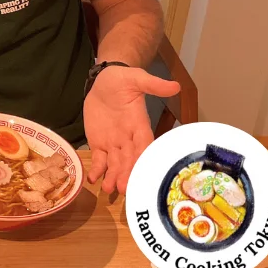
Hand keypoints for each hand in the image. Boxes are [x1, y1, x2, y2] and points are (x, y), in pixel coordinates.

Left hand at [84, 66, 179, 193]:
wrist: (103, 80)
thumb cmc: (122, 79)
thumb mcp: (137, 78)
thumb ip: (152, 85)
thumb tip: (175, 86)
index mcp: (140, 125)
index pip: (144, 144)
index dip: (143, 157)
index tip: (142, 170)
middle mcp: (128, 138)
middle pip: (129, 159)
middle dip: (127, 173)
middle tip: (124, 188)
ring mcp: (113, 142)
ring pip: (115, 163)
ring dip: (112, 176)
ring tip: (109, 190)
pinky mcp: (98, 142)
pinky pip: (99, 159)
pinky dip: (96, 169)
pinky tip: (92, 179)